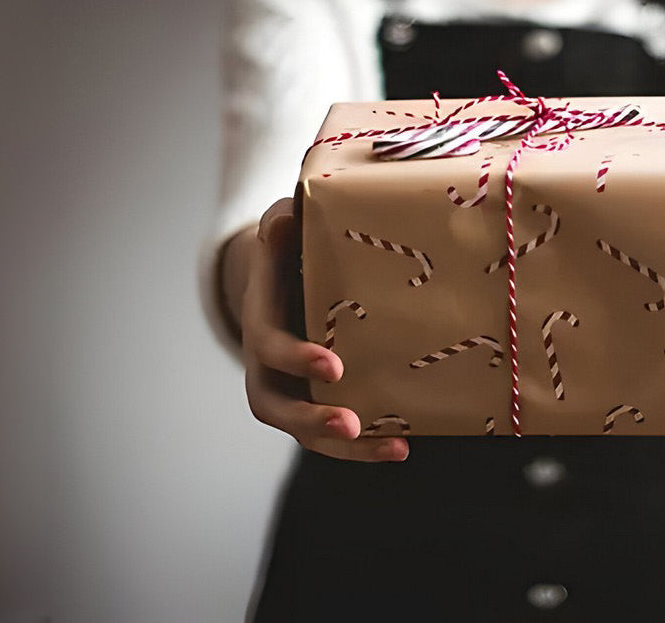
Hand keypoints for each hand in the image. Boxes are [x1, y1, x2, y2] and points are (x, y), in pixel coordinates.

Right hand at [234, 197, 408, 461]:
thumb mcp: (283, 229)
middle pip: (276, 407)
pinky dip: (365, 446)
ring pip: (306, 432)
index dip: (296, 358)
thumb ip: (282, 224)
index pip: (268, 346)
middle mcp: (268, 367)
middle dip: (311, 419)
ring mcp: (292, 391)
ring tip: (394, 448)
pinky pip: (334, 435)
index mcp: (260, 322)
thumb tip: (286, 217)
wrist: (286, 278)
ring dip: (347, 448)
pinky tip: (403, 445)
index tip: (334, 365)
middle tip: (350, 423)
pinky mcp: (317, 404)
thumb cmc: (290, 250)